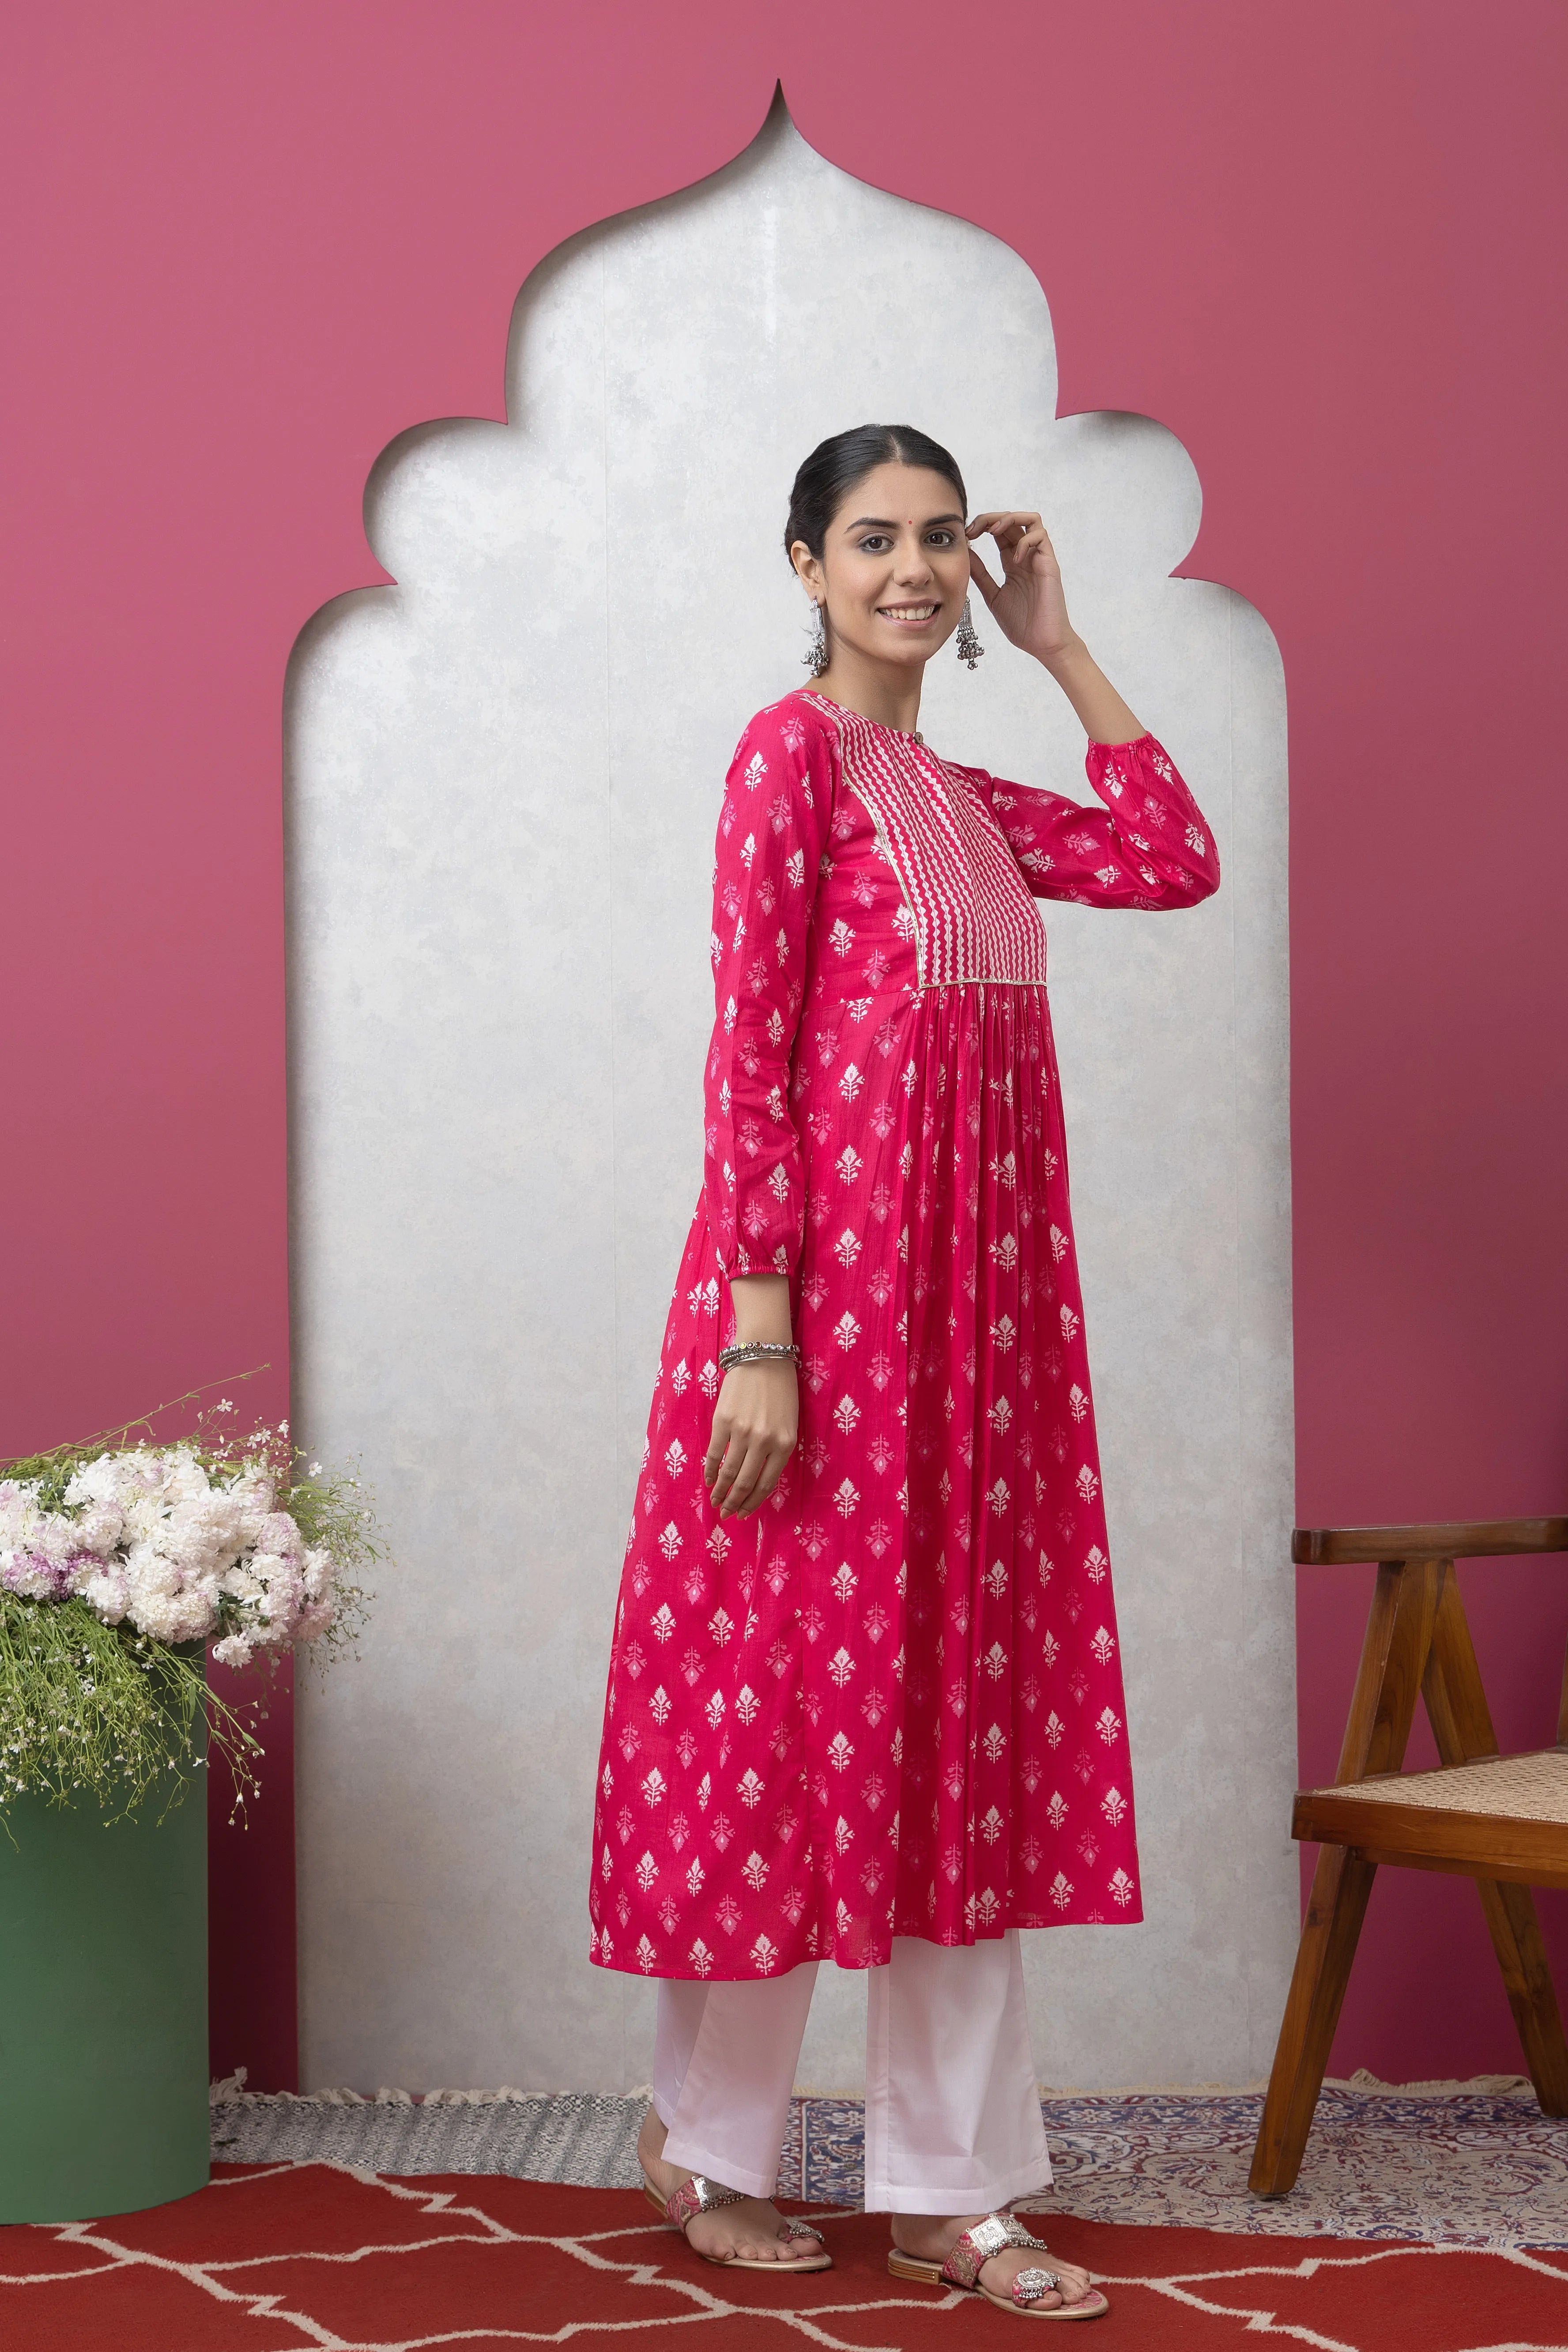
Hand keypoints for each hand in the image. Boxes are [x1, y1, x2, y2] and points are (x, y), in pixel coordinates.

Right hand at [705, 1362, 797, 1518]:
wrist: (764, 1357)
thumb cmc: (780, 1391)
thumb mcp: (788, 1424)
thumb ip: (776, 1451)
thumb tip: (755, 1479)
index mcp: (785, 1444)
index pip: (766, 1484)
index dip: (753, 1503)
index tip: (744, 1514)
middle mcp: (764, 1441)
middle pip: (745, 1482)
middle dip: (734, 1503)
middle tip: (726, 1514)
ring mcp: (742, 1431)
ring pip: (727, 1472)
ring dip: (720, 1492)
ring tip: (715, 1502)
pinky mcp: (723, 1421)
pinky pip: (713, 1453)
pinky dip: (709, 1470)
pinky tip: (708, 1479)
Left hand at [966, 511, 1078, 667]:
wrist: (1042, 643)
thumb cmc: (1021, 624)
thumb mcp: (992, 596)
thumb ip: (981, 575)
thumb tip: (966, 553)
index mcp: (1012, 562)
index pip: (999, 532)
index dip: (982, 526)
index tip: (966, 535)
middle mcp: (1026, 556)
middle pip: (1012, 520)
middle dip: (990, 518)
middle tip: (973, 529)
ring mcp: (1039, 558)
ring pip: (1030, 520)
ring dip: (1009, 519)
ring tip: (993, 532)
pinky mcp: (1049, 564)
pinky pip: (1040, 537)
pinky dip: (1024, 541)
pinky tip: (1013, 559)